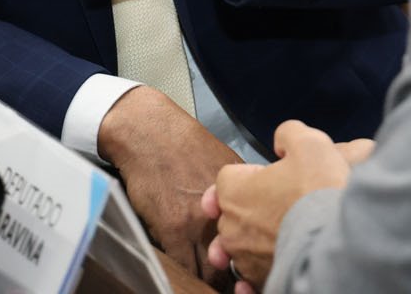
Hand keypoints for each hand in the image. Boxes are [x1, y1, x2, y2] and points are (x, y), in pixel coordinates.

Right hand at [99, 86, 242, 284]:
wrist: (150, 133)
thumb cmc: (183, 144)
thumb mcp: (224, 162)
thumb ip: (241, 190)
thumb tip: (255, 210)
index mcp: (242, 192)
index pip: (260, 233)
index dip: (260, 253)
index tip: (258, 264)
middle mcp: (224, 208)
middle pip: (241, 256)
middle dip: (242, 272)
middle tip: (242, 285)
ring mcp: (198, 221)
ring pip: (215, 268)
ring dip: (217, 281)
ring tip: (218, 287)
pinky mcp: (172, 230)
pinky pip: (186, 267)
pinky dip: (191, 279)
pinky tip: (192, 282)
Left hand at [203, 121, 357, 289]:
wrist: (337, 238)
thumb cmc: (319, 192)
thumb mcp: (308, 142)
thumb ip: (288, 133)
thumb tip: (282, 141)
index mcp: (234, 192)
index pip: (227, 178)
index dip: (248, 173)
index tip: (264, 176)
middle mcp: (232, 228)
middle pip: (230, 213)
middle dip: (248, 207)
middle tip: (274, 202)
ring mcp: (245, 257)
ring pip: (238, 246)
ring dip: (251, 240)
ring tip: (272, 234)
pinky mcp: (262, 278)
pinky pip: (249, 277)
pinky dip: (253, 273)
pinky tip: (263, 266)